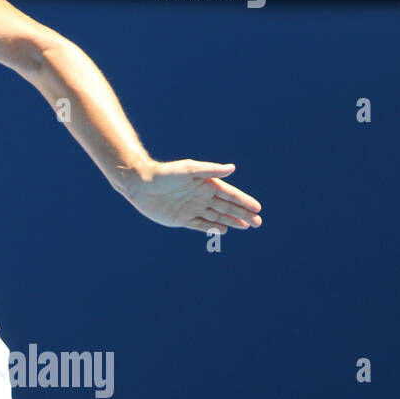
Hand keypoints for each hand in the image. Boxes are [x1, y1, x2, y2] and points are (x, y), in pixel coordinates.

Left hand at [125, 160, 261, 232]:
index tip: (258, 208)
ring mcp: (192, 208)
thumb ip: (210, 170)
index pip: (230, 194)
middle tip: (258, 222)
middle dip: (243, 214)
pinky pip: (200, 225)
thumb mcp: (189, 170)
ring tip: (247, 226)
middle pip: (227, 207)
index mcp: (205, 184)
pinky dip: (212, 228)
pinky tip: (224, 230)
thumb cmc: (165, 173)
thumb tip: (232, 168)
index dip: (244, 201)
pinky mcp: (181, 219)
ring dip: (232, 221)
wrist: (141, 184)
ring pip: (217, 217)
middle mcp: (201, 197)